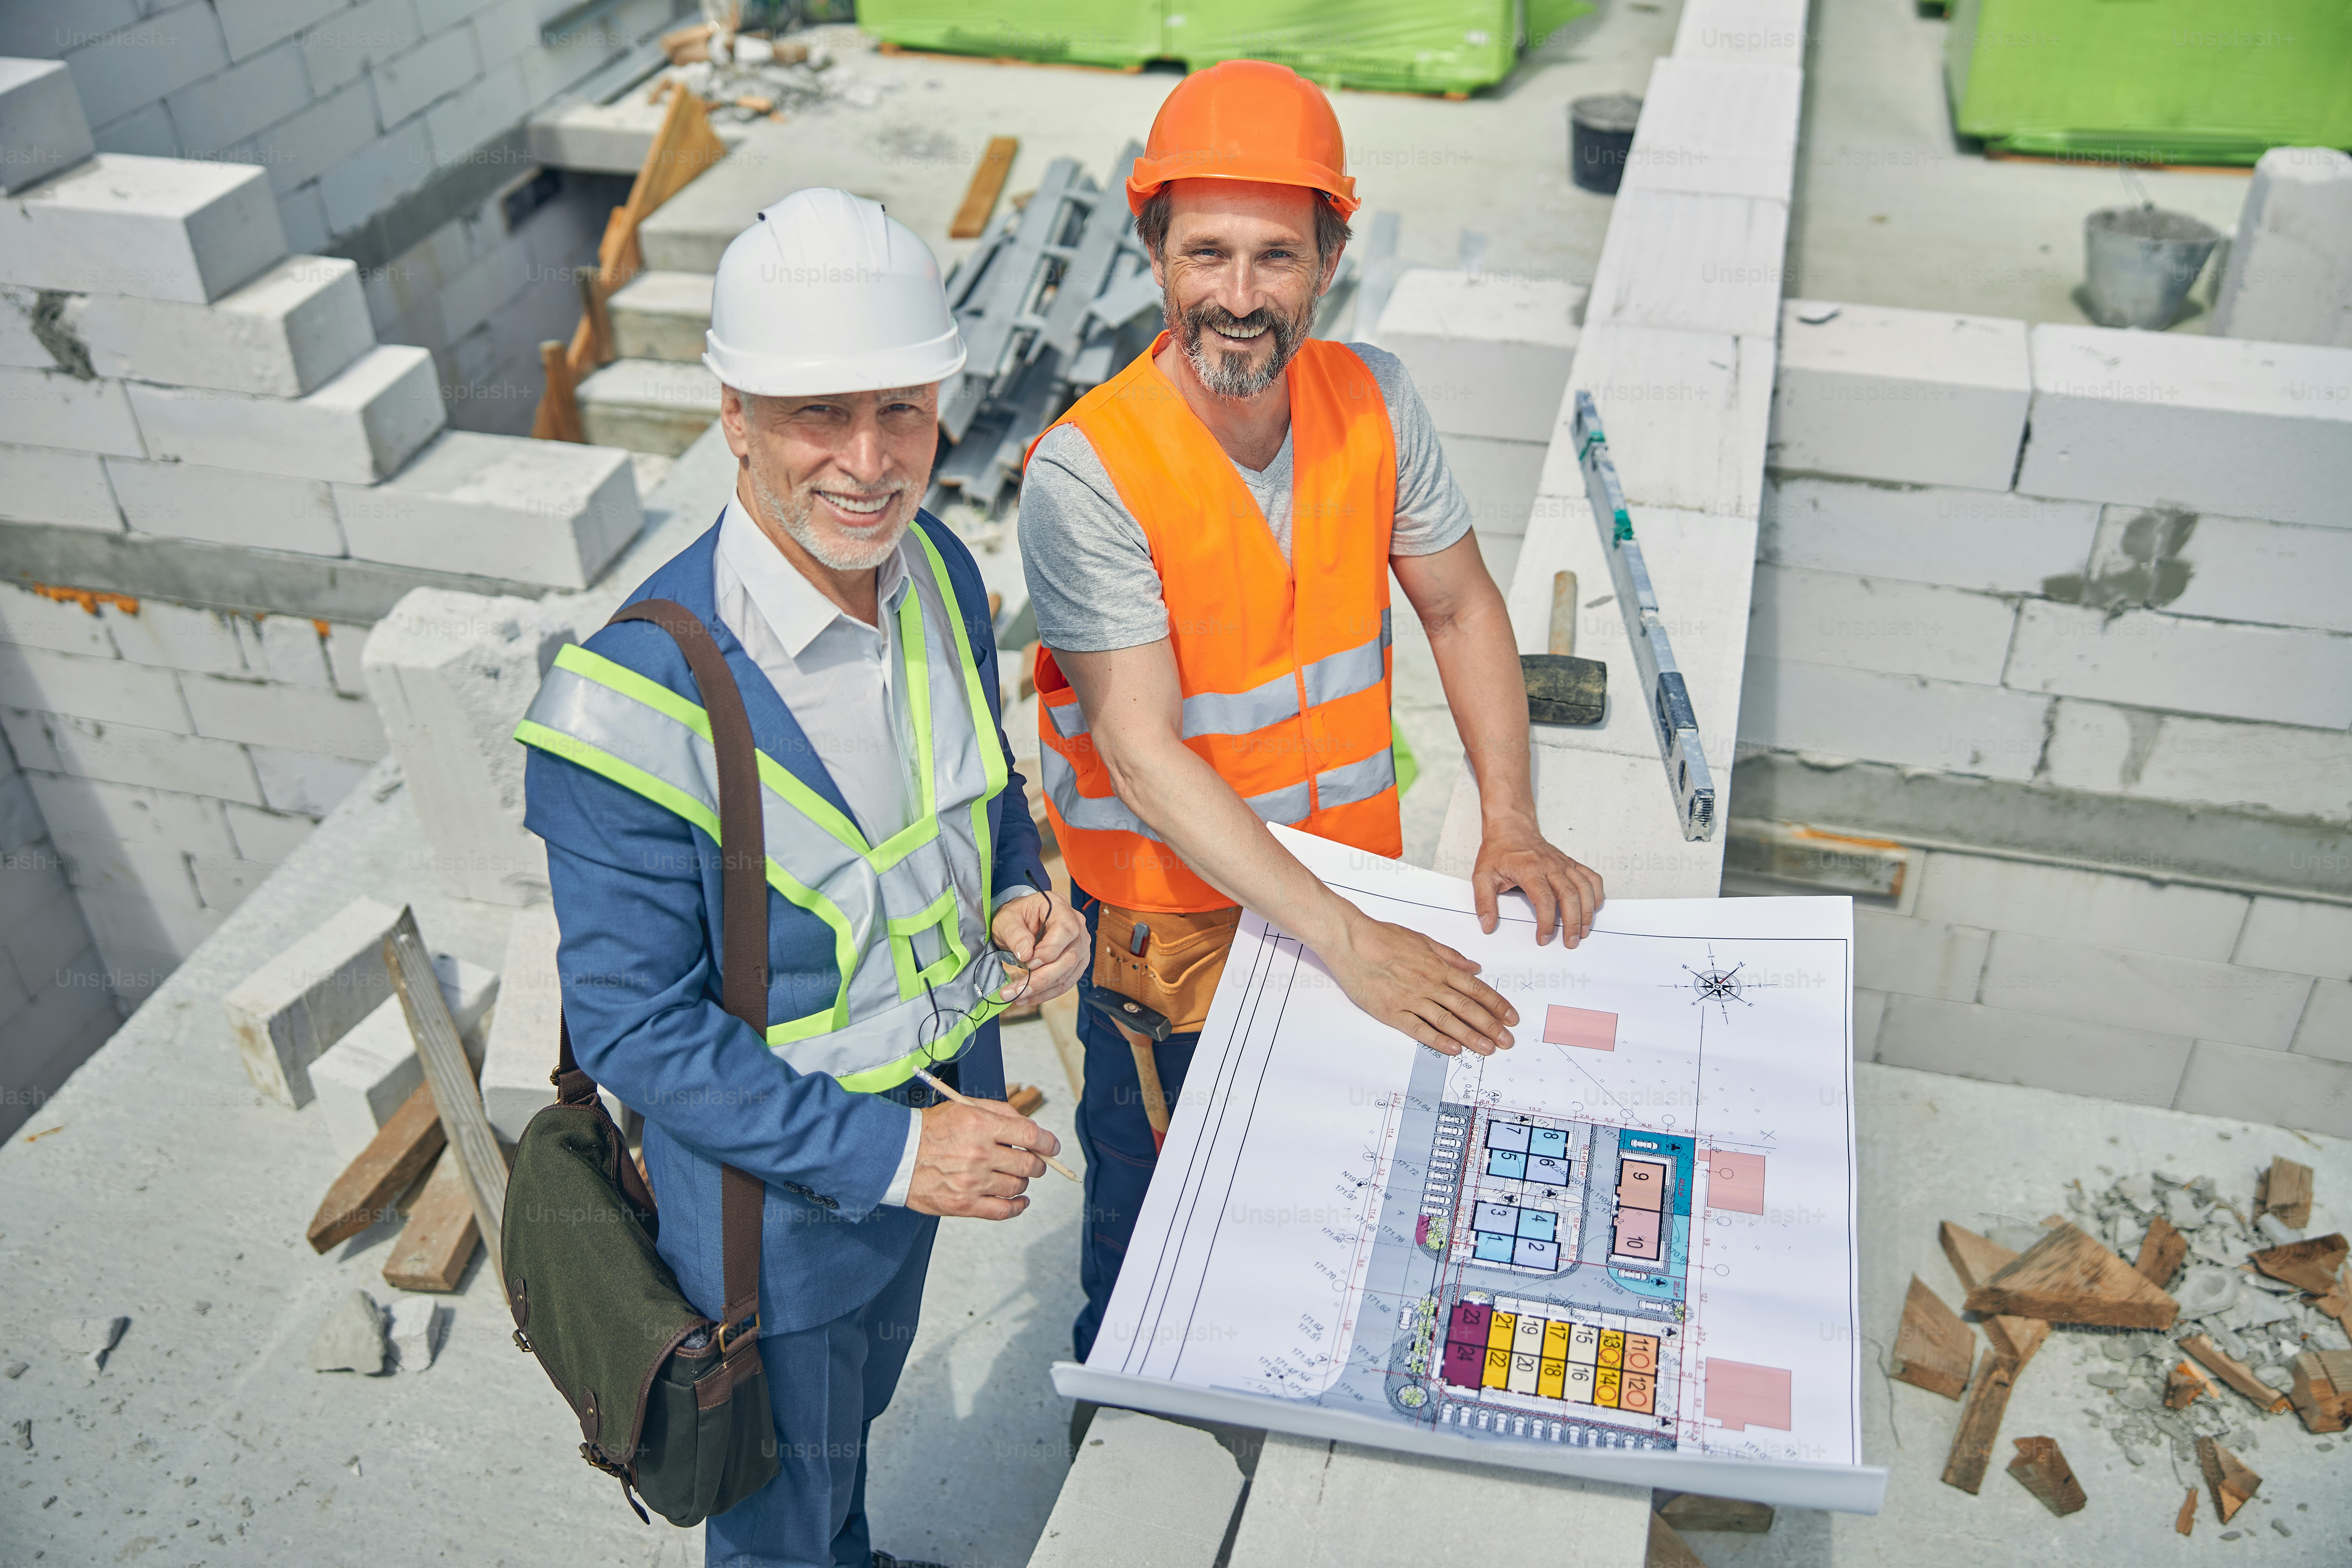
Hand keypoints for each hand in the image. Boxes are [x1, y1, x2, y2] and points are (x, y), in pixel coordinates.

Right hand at [904, 1098, 1061, 1219]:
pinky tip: (1020, 1201)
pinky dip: (1017, 1207)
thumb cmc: (931, 1128)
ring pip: (1017, 1187)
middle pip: (1028, 1164)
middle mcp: (979, 1154)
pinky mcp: (964, 1204)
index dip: (1047, 1142)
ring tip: (1015, 1176)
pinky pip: (1002, 1211)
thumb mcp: (964, 1107)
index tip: (1052, 1146)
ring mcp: (972, 1182)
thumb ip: (1000, 1112)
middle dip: (1037, 1163)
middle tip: (1034, 1162)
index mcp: (981, 1125)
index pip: (1030, 1136)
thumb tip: (1031, 1129)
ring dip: (1022, 1182)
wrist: (896, 1155)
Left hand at [989, 890, 1087, 1004]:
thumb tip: (1026, 954)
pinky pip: (1066, 982)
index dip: (1049, 950)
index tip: (1028, 961)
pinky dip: (1046, 993)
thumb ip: (1014, 933)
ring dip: (1042, 989)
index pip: (1066, 930)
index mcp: (1060, 907)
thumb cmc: (1015, 917)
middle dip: (1042, 978)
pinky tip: (1027, 997)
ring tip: (1017, 996)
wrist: (1020, 922)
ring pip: (1068, 974)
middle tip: (1017, 989)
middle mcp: (1076, 925)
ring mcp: (1079, 945)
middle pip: (1069, 957)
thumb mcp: (1006, 920)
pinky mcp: (1076, 963)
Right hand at [1323, 910, 1518, 1056]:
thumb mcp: (1422, 939)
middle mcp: (1429, 983)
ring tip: (1488, 1049)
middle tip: (1508, 1041)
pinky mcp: (1392, 1011)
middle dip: (1491, 1025)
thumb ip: (1450, 955)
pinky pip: (1419, 1029)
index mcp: (1438, 966)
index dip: (1496, 1004)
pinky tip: (1453, 1049)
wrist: (1350, 941)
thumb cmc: (1383, 937)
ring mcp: (1411, 999)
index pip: (1475, 988)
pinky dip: (1437, 1040)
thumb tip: (1474, 967)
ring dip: (1471, 1036)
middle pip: (1467, 1007)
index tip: (1511, 1017)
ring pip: (1448, 1021)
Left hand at [1474, 816, 1603, 946]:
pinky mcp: (1570, 863)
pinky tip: (1594, 907)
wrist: (1510, 828)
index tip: (1543, 938)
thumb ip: (1484, 902)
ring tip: (1583, 931)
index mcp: (1529, 869)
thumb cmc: (1498, 851)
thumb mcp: (1482, 875)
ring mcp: (1563, 864)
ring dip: (1587, 912)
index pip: (1544, 899)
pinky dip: (1596, 893)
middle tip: (1570, 942)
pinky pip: (1590, 877)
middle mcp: (1550, 866)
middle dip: (1572, 922)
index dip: (1546, 922)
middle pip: (1569, 896)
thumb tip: (1487, 925)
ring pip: (1584, 888)